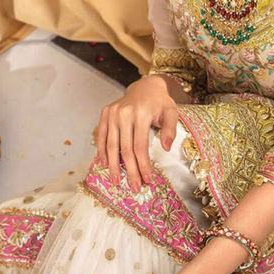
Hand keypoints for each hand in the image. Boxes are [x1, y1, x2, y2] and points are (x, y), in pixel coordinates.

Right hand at [92, 75, 179, 190]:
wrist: (146, 86)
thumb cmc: (160, 103)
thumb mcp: (172, 112)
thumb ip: (170, 130)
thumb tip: (166, 148)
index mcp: (140, 113)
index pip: (140, 145)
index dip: (143, 165)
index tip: (147, 180)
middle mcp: (123, 113)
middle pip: (125, 148)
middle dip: (129, 170)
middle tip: (134, 187)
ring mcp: (112, 113)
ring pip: (111, 145)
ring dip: (113, 166)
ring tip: (116, 181)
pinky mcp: (105, 113)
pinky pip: (102, 136)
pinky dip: (102, 151)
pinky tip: (104, 165)